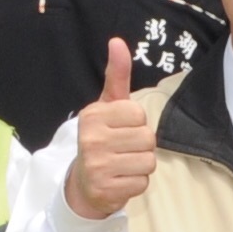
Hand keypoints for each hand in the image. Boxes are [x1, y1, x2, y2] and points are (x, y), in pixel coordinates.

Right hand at [65, 38, 158, 219]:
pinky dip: (136, 183)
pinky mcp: (105, 190)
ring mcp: (97, 166)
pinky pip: (142, 183)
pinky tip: (121, 180)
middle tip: (124, 150)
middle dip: (142, 146)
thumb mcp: (107, 106)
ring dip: (141, 165)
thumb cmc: (102, 139)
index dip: (136, 123)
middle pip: (147, 138)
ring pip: (148, 161)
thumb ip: (117, 75)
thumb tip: (118, 41)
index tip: (121, 130)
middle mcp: (91, 139)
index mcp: (92, 115)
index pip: (139, 113)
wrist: (84, 184)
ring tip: (123, 165)